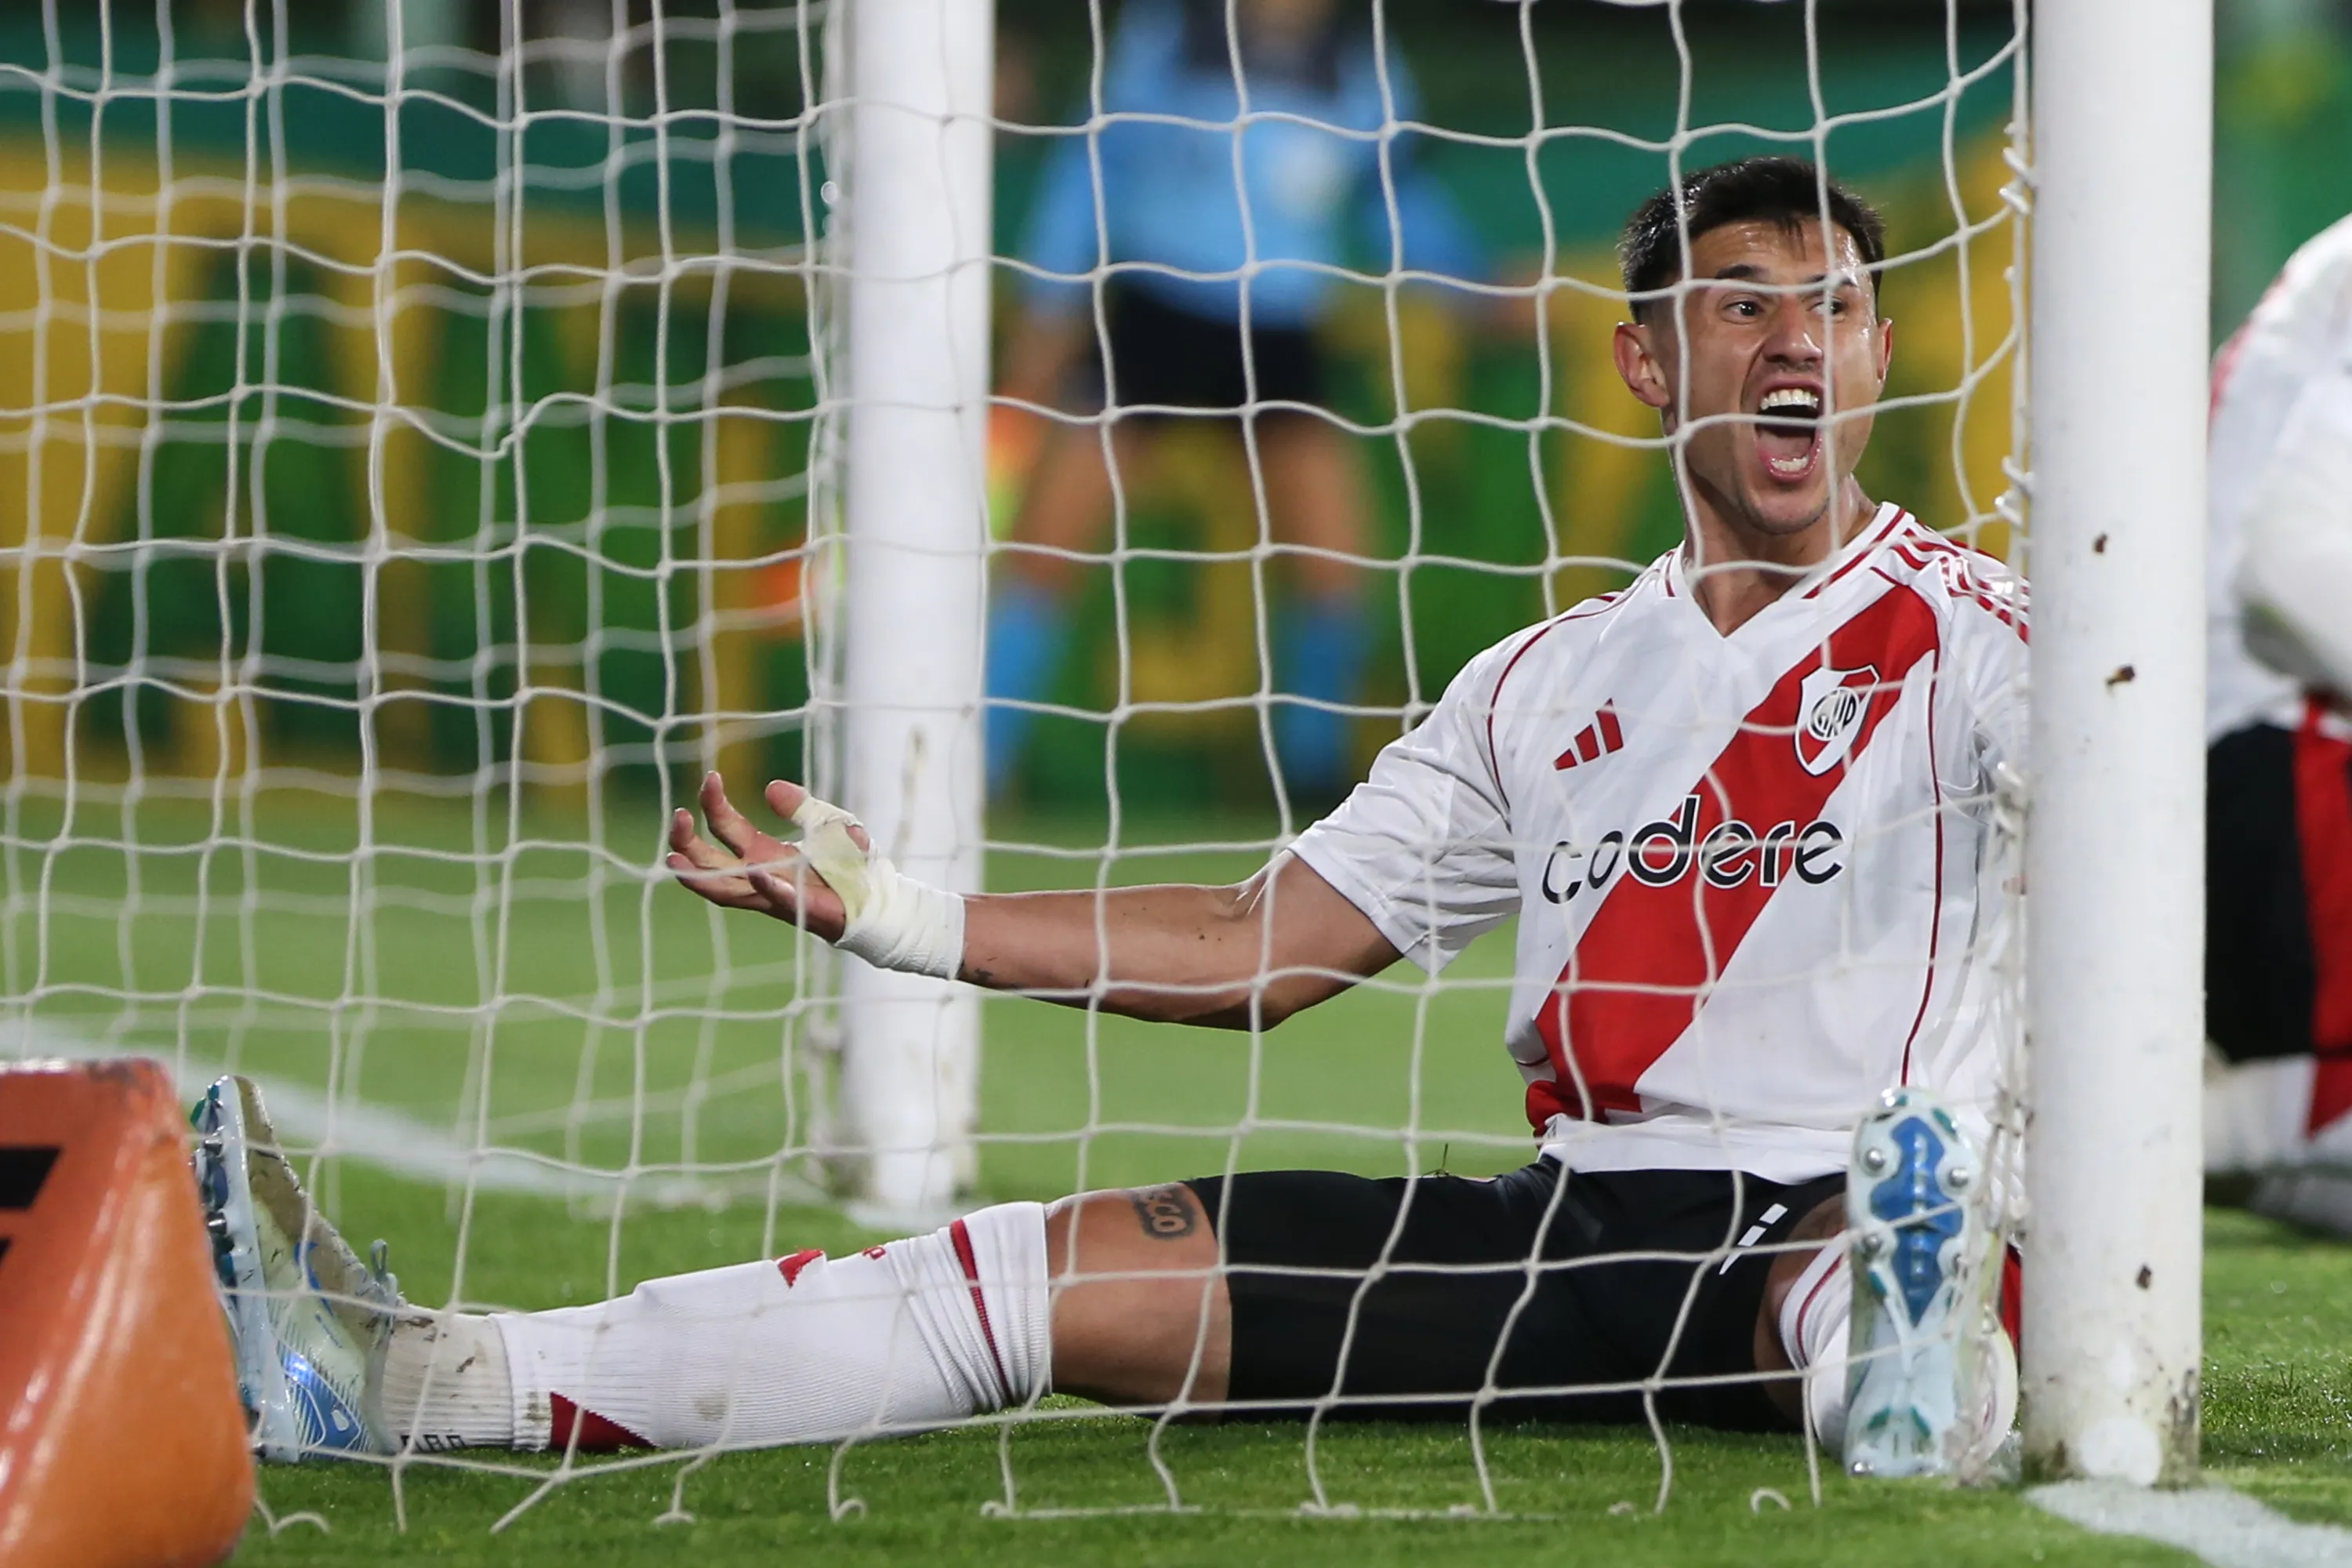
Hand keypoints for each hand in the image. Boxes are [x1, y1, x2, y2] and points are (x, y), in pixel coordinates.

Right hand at [665, 772, 857, 942]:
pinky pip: (777, 899)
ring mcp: (774, 895)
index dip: (713, 803)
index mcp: (762, 852)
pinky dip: (766, 886)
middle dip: (686, 840)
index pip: (725, 827)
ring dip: (700, 873)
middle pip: (709, 862)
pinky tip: (755, 871)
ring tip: (676, 855)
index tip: (711, 777)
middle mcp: (759, 875)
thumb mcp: (825, 822)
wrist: (877, 898)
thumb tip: (769, 788)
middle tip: (678, 815)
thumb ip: (800, 806)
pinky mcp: (799, 908)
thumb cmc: (848, 863)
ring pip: (724, 889)